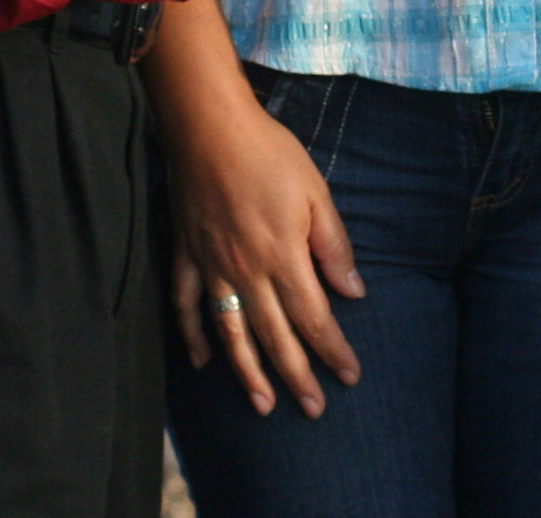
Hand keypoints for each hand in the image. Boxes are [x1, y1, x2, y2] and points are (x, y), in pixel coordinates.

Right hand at [167, 91, 367, 417]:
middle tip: (313, 410)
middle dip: (297, 377)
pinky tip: (203, 363)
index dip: (332, 350)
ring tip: (262, 406)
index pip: (314, 318)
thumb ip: (333, 245)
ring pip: (231, 333)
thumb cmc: (270, 154)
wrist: (210, 129)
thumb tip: (354, 291)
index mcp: (284, 256)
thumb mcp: (316, 192)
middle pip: (275, 336)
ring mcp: (212, 268)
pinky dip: (193, 338)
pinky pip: (186, 307)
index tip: (349, 377)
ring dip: (248, 373)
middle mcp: (247, 271)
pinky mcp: (186, 257)